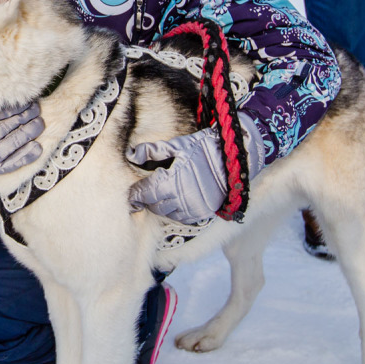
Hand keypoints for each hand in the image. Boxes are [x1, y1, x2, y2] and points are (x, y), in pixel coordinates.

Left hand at [126, 113, 265, 224]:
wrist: (234, 160)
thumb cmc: (204, 149)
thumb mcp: (177, 145)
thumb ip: (152, 151)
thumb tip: (131, 155)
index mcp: (171, 180)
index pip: (144, 193)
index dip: (135, 194)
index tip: (130, 194)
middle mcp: (180, 198)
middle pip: (153, 205)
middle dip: (146, 200)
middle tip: (144, 193)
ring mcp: (192, 208)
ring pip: (166, 214)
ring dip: (159, 206)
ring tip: (159, 195)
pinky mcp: (201, 213)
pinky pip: (180, 218)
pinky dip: (173, 212)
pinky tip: (174, 202)